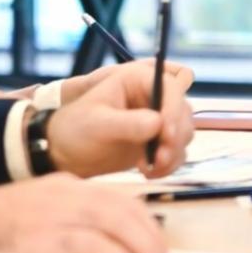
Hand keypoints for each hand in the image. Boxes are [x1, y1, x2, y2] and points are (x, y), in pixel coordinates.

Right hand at [0, 175, 168, 252]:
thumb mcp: (35, 219)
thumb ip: (68, 229)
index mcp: (65, 186)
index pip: (118, 200)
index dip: (144, 224)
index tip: (157, 248)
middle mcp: (66, 192)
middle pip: (126, 209)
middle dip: (152, 238)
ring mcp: (55, 211)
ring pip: (117, 222)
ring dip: (144, 248)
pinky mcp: (43, 235)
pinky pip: (90, 244)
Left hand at [45, 62, 193, 177]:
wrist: (66, 153)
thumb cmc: (76, 129)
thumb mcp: (97, 124)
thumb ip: (127, 123)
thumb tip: (158, 124)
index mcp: (137, 80)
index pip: (170, 87)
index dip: (174, 109)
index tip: (167, 135)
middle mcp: (152, 96)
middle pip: (183, 111)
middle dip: (176, 136)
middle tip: (159, 157)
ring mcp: (157, 119)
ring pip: (184, 133)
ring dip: (173, 153)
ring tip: (148, 167)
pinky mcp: (157, 141)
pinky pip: (176, 152)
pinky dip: (169, 165)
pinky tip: (148, 173)